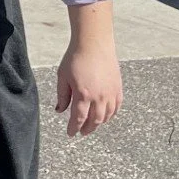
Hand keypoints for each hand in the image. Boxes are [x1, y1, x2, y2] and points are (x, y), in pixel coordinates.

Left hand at [56, 3, 122, 136]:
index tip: (70, 134)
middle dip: (87, 128)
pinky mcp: (118, 89)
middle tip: (81, 132)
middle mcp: (99, 97)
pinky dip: (110, 115)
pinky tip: (105, 116)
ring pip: (106, 116)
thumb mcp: (63, 76)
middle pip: (94, 121)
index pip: (79, 118)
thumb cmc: (75, 58)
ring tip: (91, 125)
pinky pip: (116, 108)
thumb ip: (62, 95)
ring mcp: (111, 94)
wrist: (94, 44)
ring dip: (98, 123)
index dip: (74, 128)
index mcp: (83, 95)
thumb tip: (60, 111)